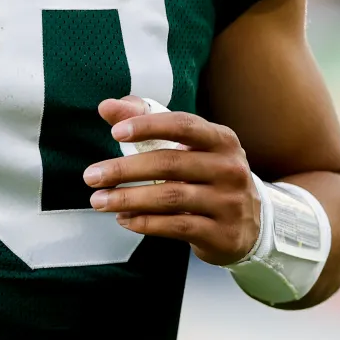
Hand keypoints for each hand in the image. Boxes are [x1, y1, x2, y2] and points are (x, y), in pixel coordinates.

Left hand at [83, 97, 260, 265]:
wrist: (249, 224)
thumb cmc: (206, 174)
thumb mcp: (186, 145)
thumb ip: (146, 120)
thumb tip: (106, 106)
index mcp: (221, 139)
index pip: (182, 125)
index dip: (148, 126)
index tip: (114, 132)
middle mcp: (230, 168)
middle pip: (169, 163)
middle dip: (124, 169)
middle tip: (91, 176)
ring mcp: (228, 202)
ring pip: (170, 198)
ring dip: (128, 199)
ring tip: (99, 201)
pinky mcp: (222, 233)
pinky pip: (176, 226)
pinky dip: (145, 223)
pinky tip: (124, 219)